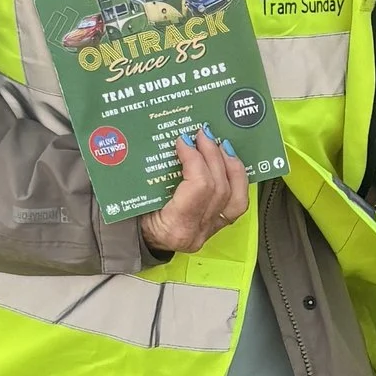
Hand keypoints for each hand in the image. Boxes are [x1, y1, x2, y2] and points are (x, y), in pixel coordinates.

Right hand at [138, 130, 250, 260]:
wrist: (144, 241)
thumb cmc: (136, 218)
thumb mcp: (139, 198)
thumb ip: (154, 175)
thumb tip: (172, 141)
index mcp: (175, 226)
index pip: (198, 188)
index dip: (195, 159)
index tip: (184, 140)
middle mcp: (198, 231)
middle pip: (218, 188)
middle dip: (213, 155)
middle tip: (203, 134)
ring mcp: (212, 230)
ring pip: (236, 196)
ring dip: (231, 165)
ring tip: (221, 145)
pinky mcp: (219, 226)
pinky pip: (238, 202)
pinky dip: (237, 180)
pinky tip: (230, 162)